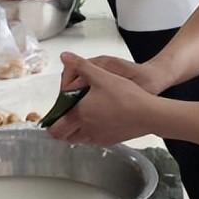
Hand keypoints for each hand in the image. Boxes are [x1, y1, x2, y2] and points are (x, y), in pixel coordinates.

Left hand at [47, 52, 161, 145]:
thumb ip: (81, 65)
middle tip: (65, 115)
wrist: (148, 114)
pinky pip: (93, 141)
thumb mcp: (101, 75)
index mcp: (79, 115)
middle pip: (65, 137)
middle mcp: (86, 130)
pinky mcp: (111, 141)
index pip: (55, 129)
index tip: (52, 115)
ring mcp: (99, 138)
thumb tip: (64, 56)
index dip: (50, 124)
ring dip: (75, 131)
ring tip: (81, 116)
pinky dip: (89, 134)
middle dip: (62, 128)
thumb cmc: (124, 95)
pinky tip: (98, 121)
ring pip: (79, 140)